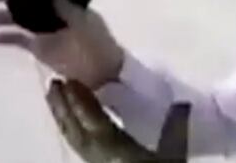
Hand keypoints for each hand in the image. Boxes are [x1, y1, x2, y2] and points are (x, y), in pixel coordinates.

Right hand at [0, 0, 124, 88]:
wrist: (103, 72)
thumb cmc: (97, 44)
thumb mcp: (84, 23)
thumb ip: (66, 7)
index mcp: (68, 5)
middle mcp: (55, 16)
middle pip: (29, 5)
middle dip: (10, 1)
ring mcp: (47, 32)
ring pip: (21, 22)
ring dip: (4, 19)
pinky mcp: (41, 49)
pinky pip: (20, 40)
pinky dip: (6, 38)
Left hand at [47, 79, 189, 161]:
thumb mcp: (175, 158)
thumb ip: (175, 130)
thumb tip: (182, 102)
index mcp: (117, 152)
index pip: (95, 123)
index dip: (82, 101)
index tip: (69, 80)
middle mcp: (99, 160)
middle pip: (76, 134)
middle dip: (63, 109)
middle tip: (52, 85)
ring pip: (75, 143)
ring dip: (65, 120)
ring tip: (57, 99)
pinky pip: (82, 150)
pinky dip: (75, 134)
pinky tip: (76, 127)